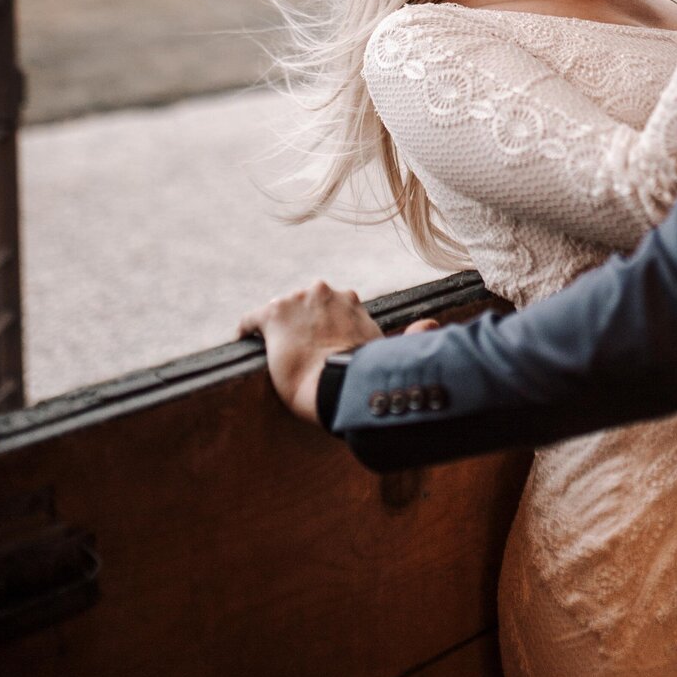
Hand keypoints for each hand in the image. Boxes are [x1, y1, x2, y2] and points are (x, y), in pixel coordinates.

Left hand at [237, 279, 443, 425]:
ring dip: (281, 329)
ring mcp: (297, 301)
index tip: (322, 342)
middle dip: (304, 323)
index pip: (331, 307)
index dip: (325, 325)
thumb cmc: (366, 374)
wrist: (337, 385)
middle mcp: (324, 291)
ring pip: (282, 311)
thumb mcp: (390, 350)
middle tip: (303, 351)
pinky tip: (243, 339)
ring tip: (277, 352)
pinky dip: (248, 329)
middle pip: (305, 304)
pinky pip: (252, 320)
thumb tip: (432, 325)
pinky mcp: (272, 315)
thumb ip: (410, 336)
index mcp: (350, 300)